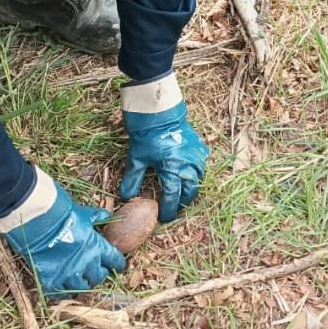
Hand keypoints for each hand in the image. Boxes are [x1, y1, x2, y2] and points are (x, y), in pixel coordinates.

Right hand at [2, 168, 124, 298]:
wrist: (40, 221)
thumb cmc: (63, 214)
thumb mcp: (84, 213)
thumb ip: (96, 217)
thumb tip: (106, 215)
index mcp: (96, 247)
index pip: (114, 260)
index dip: (117, 263)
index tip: (118, 265)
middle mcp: (86, 264)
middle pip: (98, 277)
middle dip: (98, 275)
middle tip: (96, 272)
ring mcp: (68, 274)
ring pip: (81, 288)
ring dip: (82, 284)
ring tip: (79, 280)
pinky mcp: (51, 280)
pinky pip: (60, 293)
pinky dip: (62, 291)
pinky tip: (62, 286)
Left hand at [119, 73, 209, 221]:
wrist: (159, 111)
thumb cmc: (147, 135)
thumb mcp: (137, 158)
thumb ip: (132, 180)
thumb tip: (126, 198)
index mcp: (173, 170)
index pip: (173, 198)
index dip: (168, 210)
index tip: (164, 217)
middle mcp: (188, 166)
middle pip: (189, 192)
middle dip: (182, 202)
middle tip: (174, 207)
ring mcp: (197, 156)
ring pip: (198, 180)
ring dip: (191, 188)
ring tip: (182, 193)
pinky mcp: (200, 147)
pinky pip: (202, 165)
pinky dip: (196, 172)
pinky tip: (189, 173)